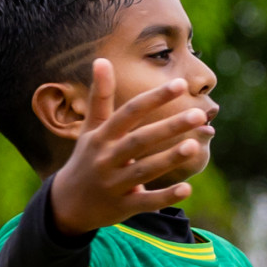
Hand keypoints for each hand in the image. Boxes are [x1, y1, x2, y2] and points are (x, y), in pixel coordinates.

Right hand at [48, 59, 203, 235]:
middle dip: (169, 127)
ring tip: (194, 145)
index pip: (129, 113)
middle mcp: (107, 158)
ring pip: (145, 170)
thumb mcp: (90, 128)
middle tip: (199, 113)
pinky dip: (166, 197)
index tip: (181, 84)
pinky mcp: (123, 206)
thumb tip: (101, 59)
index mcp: (102, 136)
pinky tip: (188, 189)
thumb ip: (100, 96)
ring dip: (169, 158)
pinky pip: (146, 201)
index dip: (154, 98)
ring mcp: (114, 183)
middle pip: (140, 140)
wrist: (67, 204)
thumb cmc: (86, 159)